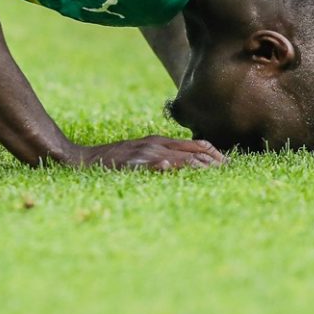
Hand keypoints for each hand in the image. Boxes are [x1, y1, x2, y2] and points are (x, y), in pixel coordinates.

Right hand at [73, 135, 226, 170]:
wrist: (83, 159)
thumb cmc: (113, 159)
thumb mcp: (140, 152)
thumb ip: (161, 154)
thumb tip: (183, 163)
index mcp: (158, 141)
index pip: (193, 144)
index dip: (212, 153)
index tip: (228, 162)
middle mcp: (154, 144)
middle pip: (191, 151)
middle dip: (212, 161)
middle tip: (231, 170)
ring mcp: (144, 154)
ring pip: (178, 159)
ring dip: (198, 166)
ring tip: (216, 172)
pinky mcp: (133, 164)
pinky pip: (153, 165)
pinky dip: (164, 166)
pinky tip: (173, 169)